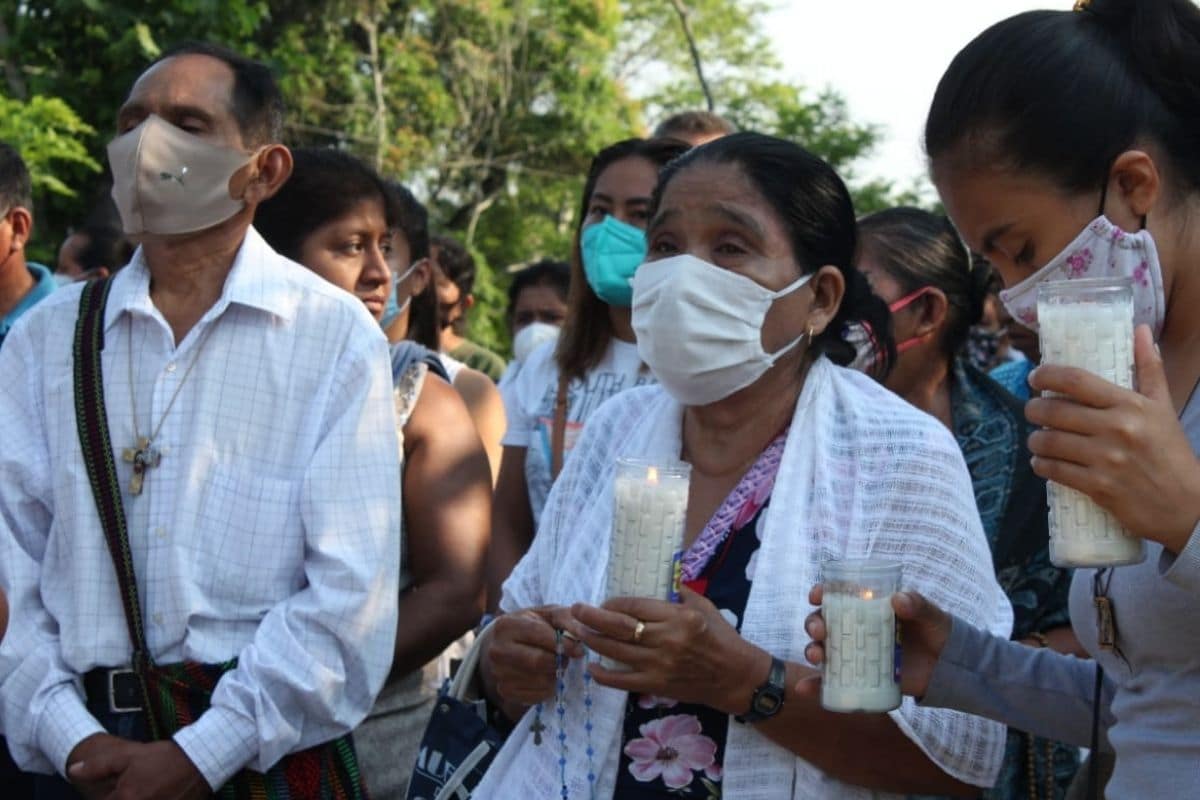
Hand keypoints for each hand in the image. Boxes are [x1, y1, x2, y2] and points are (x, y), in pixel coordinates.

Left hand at [70, 739, 207, 799]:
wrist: (200, 760)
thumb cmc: (163, 758)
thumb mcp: (128, 755)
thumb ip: (98, 766)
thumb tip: (73, 771)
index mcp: (124, 798)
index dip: (106, 798)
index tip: (114, 791)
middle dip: (119, 798)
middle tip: (132, 788)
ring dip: (138, 798)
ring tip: (145, 790)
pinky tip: (156, 794)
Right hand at [485, 605, 582, 707]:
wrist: (505, 646)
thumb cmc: (531, 627)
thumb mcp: (546, 614)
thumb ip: (565, 618)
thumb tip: (582, 633)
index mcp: (506, 625)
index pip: (538, 634)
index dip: (562, 643)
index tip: (578, 649)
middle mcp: (497, 650)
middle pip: (538, 661)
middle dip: (559, 661)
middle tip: (567, 658)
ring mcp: (498, 673)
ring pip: (540, 680)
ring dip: (556, 675)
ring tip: (556, 665)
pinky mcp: (504, 691)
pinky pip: (537, 695)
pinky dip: (549, 688)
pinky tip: (547, 677)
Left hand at [570, 587, 769, 716]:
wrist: (737, 678)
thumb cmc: (723, 638)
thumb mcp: (705, 607)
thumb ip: (681, 593)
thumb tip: (662, 576)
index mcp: (679, 617)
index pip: (636, 607)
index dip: (614, 604)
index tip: (604, 602)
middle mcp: (667, 640)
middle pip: (619, 628)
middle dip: (592, 618)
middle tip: (575, 610)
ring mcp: (660, 665)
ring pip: (616, 652)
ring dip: (593, 641)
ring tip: (578, 632)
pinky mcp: (657, 686)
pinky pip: (622, 682)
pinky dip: (603, 675)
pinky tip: (592, 667)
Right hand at [798, 585, 950, 700]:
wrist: (950, 668)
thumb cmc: (938, 632)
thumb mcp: (931, 614)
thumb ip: (918, 605)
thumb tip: (898, 600)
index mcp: (869, 606)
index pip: (838, 595)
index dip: (821, 593)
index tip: (816, 596)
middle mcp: (856, 628)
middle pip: (824, 622)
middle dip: (813, 624)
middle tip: (820, 631)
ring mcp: (857, 653)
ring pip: (823, 649)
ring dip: (812, 651)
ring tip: (817, 657)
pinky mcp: (860, 677)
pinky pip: (832, 681)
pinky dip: (816, 686)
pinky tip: (805, 690)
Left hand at [1027, 324, 1199, 551]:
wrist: (1186, 505)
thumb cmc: (1171, 453)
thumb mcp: (1164, 408)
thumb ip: (1150, 369)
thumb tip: (1141, 330)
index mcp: (1131, 405)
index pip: (1076, 380)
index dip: (1046, 375)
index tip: (1034, 377)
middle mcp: (1116, 429)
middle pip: (1054, 410)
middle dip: (1033, 409)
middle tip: (1032, 410)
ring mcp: (1106, 459)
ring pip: (1048, 441)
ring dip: (1035, 439)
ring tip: (1038, 438)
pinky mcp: (1098, 487)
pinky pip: (1054, 470)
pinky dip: (1041, 464)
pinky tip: (1042, 461)